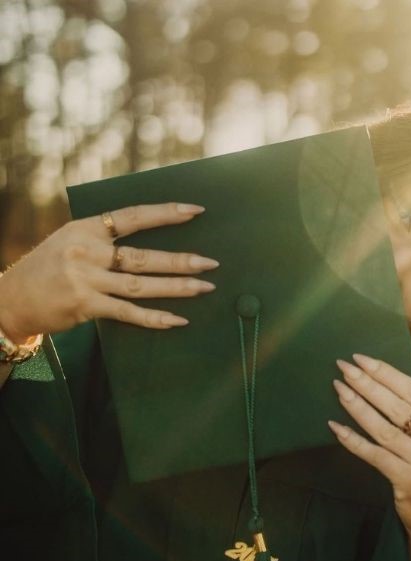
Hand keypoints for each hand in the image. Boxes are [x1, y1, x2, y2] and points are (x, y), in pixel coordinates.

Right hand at [0, 202, 218, 341]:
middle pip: (144, 256)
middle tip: (211, 263)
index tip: (195, 211)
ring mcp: (86, 279)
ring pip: (142, 285)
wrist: (12, 299)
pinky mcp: (86, 306)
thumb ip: (102, 239)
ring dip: (177, 287)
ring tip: (204, 287)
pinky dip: (155, 318)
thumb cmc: (47, 270)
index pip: (133, 216)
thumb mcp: (69, 241)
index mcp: (86, 229)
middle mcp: (87, 251)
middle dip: (181, 260)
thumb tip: (146, 238)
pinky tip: (178, 320)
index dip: (166, 213)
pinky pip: (128, 312)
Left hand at [328, 353, 410, 553]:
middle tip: (344, 367)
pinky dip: (353, 440)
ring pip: (383, 428)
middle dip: (367, 384)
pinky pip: (374, 455)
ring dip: (357, 406)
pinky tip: (336, 427)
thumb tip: (388, 382)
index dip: (386, 374)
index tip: (363, 360)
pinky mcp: (408, 481)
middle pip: (398, 406)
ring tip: (339, 389)